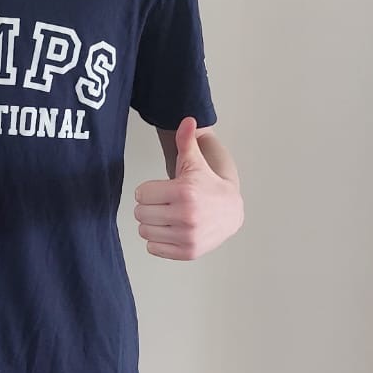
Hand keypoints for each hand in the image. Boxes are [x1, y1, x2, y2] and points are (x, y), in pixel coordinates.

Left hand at [133, 116, 242, 259]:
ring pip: (144, 232)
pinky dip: (158, 241)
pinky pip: (153, 248)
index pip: (141, 194)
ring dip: (152, 225)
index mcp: (184, 192)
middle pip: (140, 214)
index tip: (163, 190)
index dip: (149, 190)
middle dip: (149, 207)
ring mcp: (187, 236)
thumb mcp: (196, 162)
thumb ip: (187, 141)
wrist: (231, 212)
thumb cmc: (208, 186)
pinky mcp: (187, 252)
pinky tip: (171, 231)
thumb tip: (187, 120)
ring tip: (169, 217)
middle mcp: (186, 216)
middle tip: (165, 204)